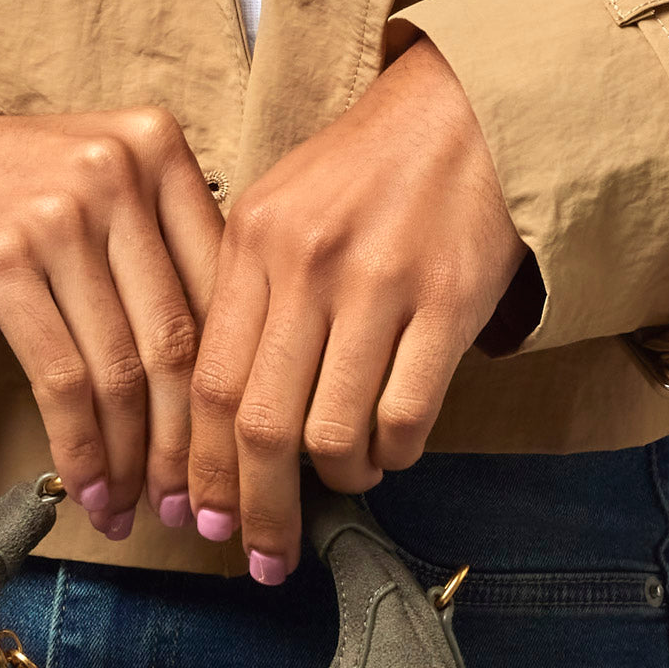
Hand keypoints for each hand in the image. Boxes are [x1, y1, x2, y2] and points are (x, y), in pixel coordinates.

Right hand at [0, 106, 223, 536]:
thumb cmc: (14, 196)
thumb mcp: (103, 192)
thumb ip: (167, 255)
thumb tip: (227, 386)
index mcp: (160, 149)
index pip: (219, 296)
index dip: (228, 396)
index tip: (225, 460)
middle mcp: (117, 171)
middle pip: (177, 344)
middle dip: (183, 447)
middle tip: (184, 507)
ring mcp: (59, 214)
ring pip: (122, 372)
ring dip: (127, 462)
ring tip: (127, 510)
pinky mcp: (3, 261)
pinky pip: (62, 381)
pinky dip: (80, 449)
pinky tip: (87, 488)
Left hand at [186, 35, 529, 582]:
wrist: (468, 111)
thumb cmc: (363, 177)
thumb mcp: (277, 213)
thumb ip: (242, 304)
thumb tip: (216, 426)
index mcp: (252, 244)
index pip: (210, 385)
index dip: (201, 469)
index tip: (200, 522)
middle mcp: (308, 264)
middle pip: (261, 425)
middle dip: (256, 508)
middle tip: (261, 556)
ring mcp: (381, 284)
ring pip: (332, 433)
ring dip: (337, 481)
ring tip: (345, 479)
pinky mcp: (450, 302)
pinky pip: (405, 417)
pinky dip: (393, 455)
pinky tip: (390, 449)